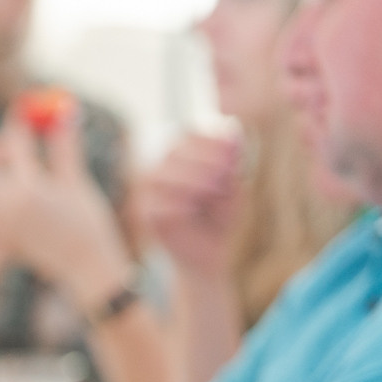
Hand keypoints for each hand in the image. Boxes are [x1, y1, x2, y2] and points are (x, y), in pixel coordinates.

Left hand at [0, 107, 134, 312]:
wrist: (82, 263)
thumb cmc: (86, 221)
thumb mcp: (76, 180)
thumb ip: (63, 146)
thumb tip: (60, 113)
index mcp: (29, 186)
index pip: (13, 142)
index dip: (18, 125)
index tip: (21, 116)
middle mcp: (4, 206)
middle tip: (1, 145)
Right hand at [139, 133, 242, 278]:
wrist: (213, 254)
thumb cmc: (225, 217)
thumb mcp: (235, 183)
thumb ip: (231, 157)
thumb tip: (232, 127)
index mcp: (184, 156)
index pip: (190, 134)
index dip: (212, 141)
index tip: (235, 157)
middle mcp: (163, 169)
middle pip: (175, 150)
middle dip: (205, 162)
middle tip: (224, 180)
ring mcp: (150, 193)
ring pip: (162, 174)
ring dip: (194, 181)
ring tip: (214, 193)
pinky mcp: (146, 215)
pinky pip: (158, 202)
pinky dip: (181, 204)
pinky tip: (194, 211)